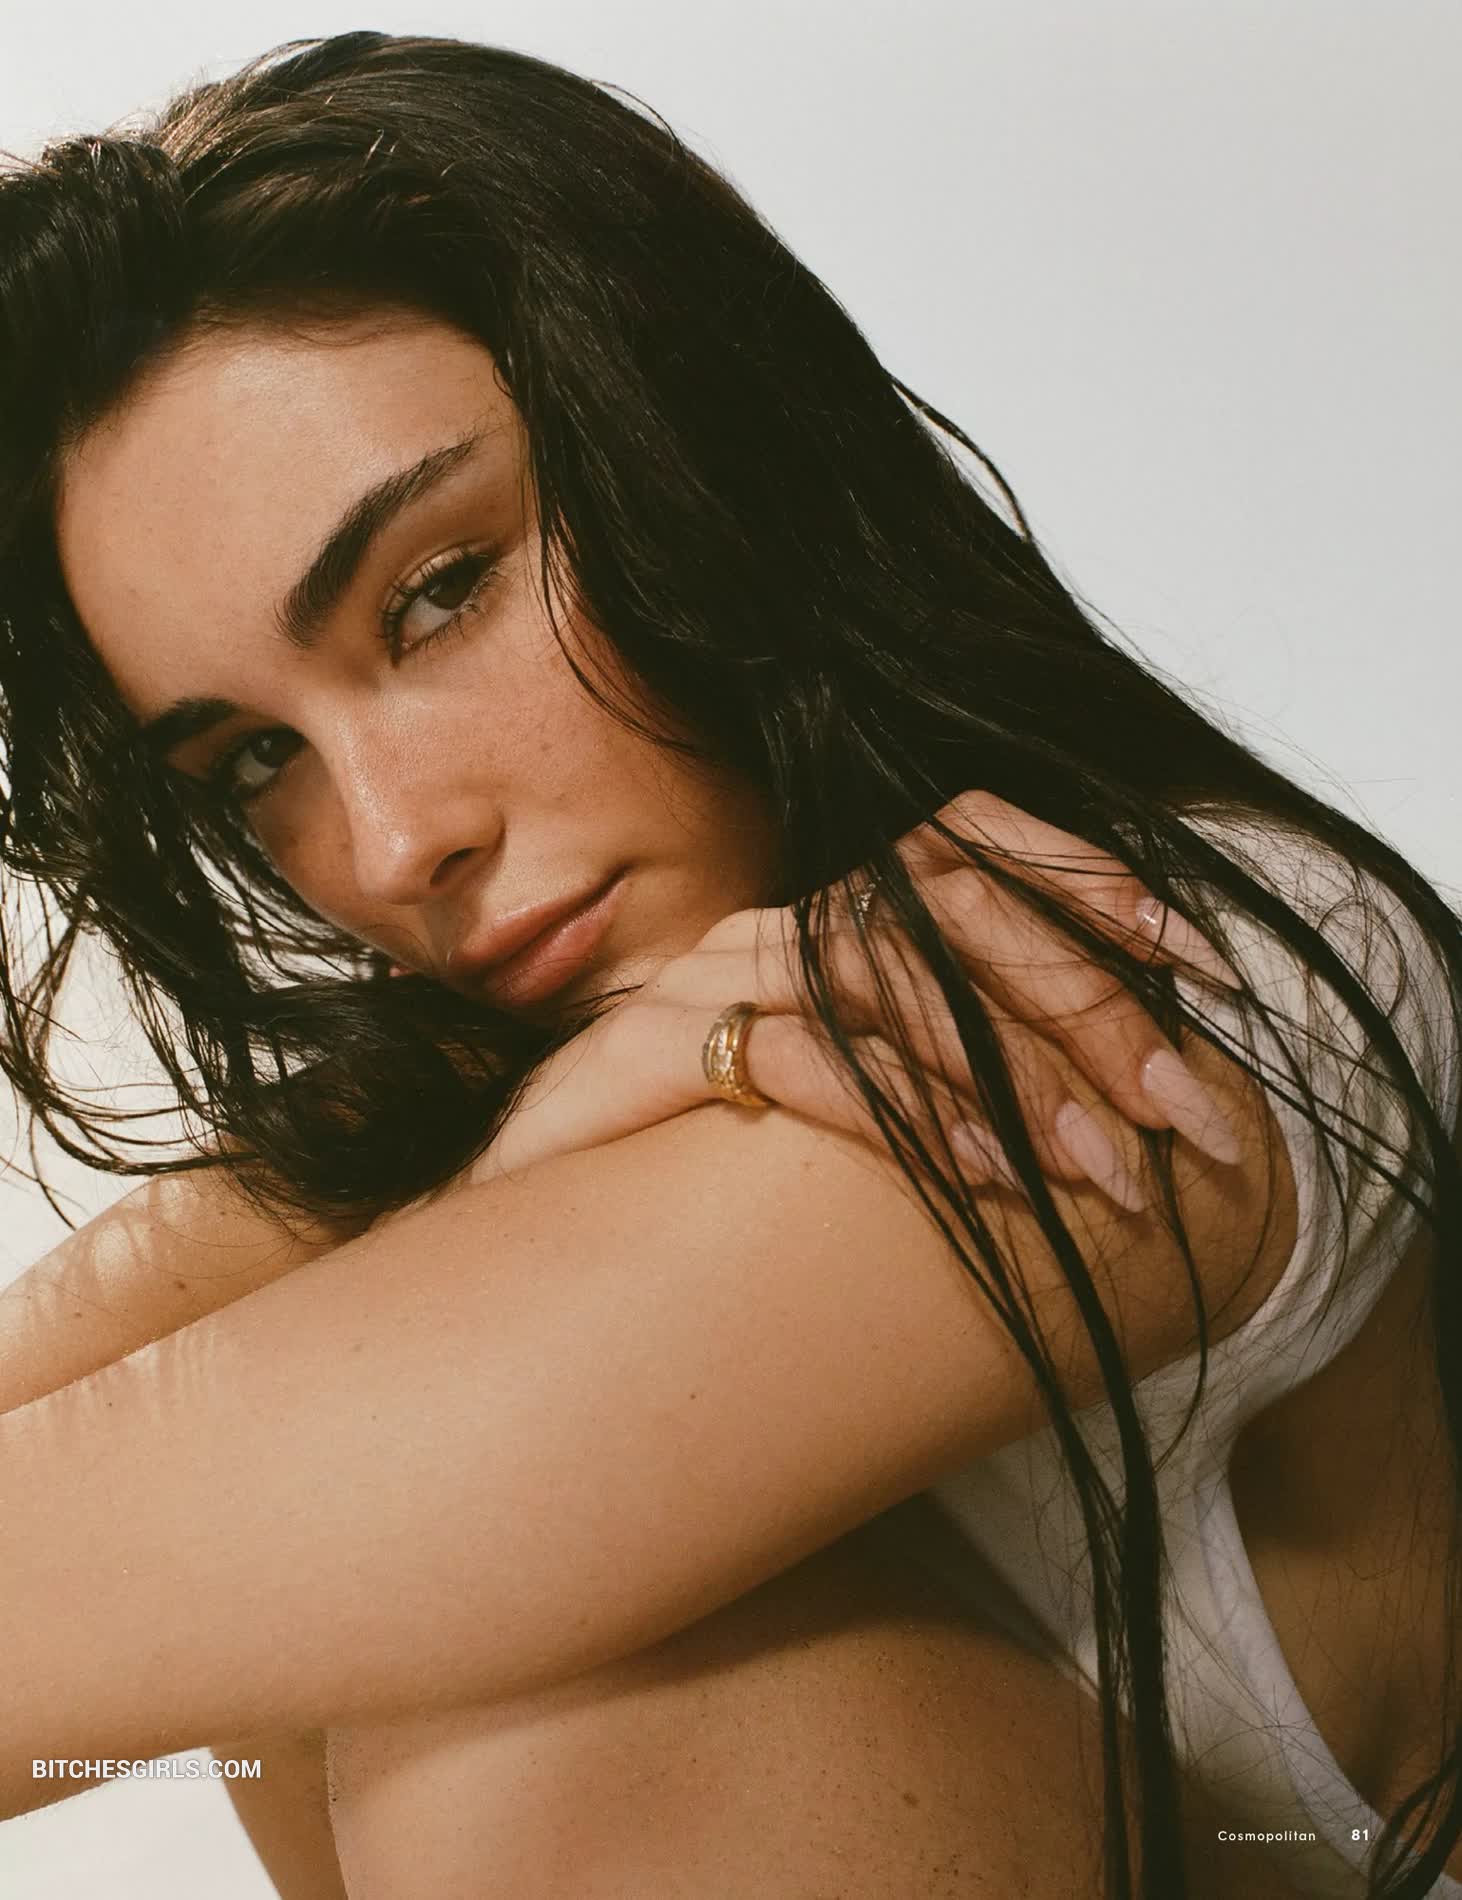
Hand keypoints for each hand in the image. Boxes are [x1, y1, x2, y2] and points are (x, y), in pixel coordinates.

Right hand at [471, 792, 1243, 1212]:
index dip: (1088, 884)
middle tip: (1182, 1108)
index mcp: (817, 923)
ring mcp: (698, 981)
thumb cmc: (689, 1171)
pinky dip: (901, 1116)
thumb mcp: (838, 1105)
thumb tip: (1089, 1099)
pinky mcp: (643, 1054)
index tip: (1199, 967)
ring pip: (884, 978)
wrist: (521, 1227)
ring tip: (1101, 1165)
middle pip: (947, 914)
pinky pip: (797, 1056)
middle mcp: (762, 927)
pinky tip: (980, 1178)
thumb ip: (932, 1075)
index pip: (963, 845)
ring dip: (1011, 1076)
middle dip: (1083, 1007)